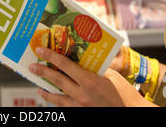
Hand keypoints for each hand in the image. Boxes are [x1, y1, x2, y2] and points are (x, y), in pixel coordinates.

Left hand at [29, 47, 154, 106]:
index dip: (51, 57)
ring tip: (39, 88)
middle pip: (57, 81)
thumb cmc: (124, 94)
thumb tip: (82, 62)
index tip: (41, 51)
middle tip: (32, 67)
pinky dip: (58, 104)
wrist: (133, 113)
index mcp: (89, 81)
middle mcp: (82, 95)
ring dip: (46, 93)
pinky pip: (66, 109)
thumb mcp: (111, 76)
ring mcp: (81, 107)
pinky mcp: (82, 115)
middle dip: (43, 73)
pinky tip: (55, 100)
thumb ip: (95, 69)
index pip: (65, 65)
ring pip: (57, 99)